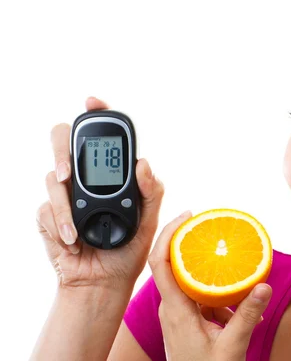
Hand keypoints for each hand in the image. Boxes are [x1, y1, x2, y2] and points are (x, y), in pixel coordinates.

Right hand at [36, 97, 164, 289]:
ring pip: (52, 177)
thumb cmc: (130, 247)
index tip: (92, 102)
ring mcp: (65, 194)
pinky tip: (73, 240)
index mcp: (112, 173)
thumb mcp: (151, 219)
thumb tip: (144, 162)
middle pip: (63, 141)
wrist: (105, 280)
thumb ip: (152, 189)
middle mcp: (86, 177)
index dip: (97, 113)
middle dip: (62, 149)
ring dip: (65, 206)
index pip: (103, 137)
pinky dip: (60, 225)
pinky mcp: (49, 213)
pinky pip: (45, 207)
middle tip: (69, 170)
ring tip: (79, 230)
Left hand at [148, 212, 272, 360]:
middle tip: (214, 230)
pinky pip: (200, 298)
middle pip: (175, 264)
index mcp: (175, 310)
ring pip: (191, 282)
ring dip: (213, 276)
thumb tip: (263, 285)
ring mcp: (177, 315)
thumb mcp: (231, 346)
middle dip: (195, 245)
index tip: (189, 215)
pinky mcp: (186, 321)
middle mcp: (171, 308)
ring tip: (237, 275)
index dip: (170, 233)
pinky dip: (218, 296)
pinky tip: (238, 306)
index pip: (161, 261)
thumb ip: (247, 315)